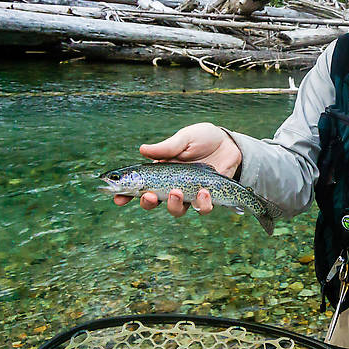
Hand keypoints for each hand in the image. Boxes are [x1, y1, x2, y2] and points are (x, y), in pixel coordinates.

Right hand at [112, 122, 242, 216]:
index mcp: (161, 171)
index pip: (139, 185)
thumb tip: (142, 150)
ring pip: (176, 210)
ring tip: (177, 192)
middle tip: (148, 196)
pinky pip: (201, 209)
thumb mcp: (185, 138)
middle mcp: (172, 185)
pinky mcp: (208, 198)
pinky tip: (204, 190)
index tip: (117, 199)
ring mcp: (189, 194)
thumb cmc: (204, 139)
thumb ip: (166, 147)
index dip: (126, 194)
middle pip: (153, 202)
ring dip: (173, 205)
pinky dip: (202, 204)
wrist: (230, 144)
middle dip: (147, 203)